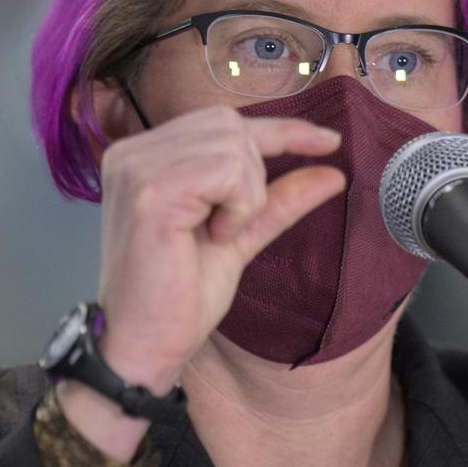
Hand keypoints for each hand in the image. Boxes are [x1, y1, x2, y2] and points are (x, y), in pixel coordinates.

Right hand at [95, 104, 345, 390]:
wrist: (148, 344)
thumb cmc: (180, 297)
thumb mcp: (241, 236)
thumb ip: (279, 200)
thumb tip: (333, 171)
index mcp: (146, 156)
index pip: (225, 121)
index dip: (283, 129)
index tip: (330, 141)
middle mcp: (134, 151)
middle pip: (232, 126)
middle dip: (254, 177)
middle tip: (231, 226)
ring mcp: (137, 167)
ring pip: (234, 145)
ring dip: (246, 196)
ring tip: (217, 235)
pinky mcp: (150, 190)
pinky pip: (226, 171)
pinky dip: (237, 205)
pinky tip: (214, 236)